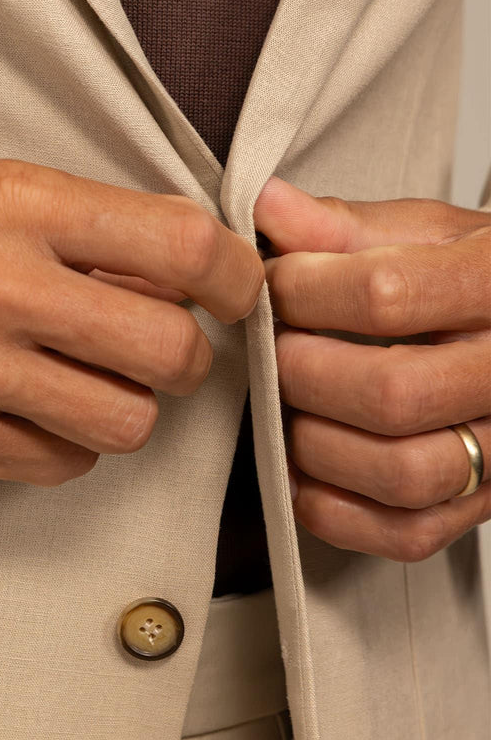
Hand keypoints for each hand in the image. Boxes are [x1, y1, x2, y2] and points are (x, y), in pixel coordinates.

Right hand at [0, 159, 262, 484]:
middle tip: (161, 344)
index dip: (237, 275)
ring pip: (127, 420)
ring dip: (126, 405)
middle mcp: (1, 288)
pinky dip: (67, 444)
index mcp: (18, 208)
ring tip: (90, 382)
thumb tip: (166, 262)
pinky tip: (33, 413)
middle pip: (171, 347)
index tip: (239, 291)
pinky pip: (61, 463)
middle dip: (185, 354)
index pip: (180, 244)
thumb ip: (74, 225)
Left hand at [254, 177, 490, 561]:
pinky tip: (307, 471)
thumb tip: (269, 207)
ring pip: (401, 472)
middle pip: (389, 394)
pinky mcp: (480, 503)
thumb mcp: (423, 232)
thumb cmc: (470, 276)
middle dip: (301, 371)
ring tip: (290, 405)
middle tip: (274, 349)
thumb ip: (343, 225)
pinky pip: (409, 532)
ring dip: (315, 443)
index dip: (304, 291)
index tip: (274, 284)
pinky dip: (338, 511)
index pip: (385, 297)